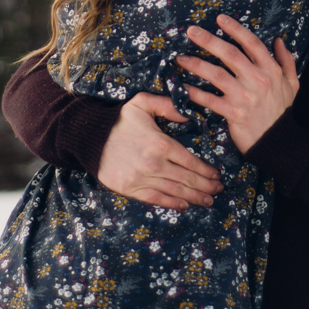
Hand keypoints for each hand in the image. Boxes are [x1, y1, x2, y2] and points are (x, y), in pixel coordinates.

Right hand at [96, 92, 222, 210]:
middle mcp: (153, 163)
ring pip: (175, 191)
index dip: (206, 170)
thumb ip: (168, 106)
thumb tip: (189, 116)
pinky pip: (156, 199)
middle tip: (219, 189)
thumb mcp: (143, 103)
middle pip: (187, 179)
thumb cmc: (119, 120)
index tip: (217, 174)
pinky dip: (172, 204)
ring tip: (209, 200)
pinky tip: (185, 205)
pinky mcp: (130, 189)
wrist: (89, 137)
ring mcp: (141, 178)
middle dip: (206, 186)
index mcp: (160, 143)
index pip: (190, 161)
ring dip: (195, 197)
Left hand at [177, 14, 299, 154]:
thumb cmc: (282, 112)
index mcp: (271, 70)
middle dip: (209, 40)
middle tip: (191, 30)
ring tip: (181, 58)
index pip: (252, 43)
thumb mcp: (292, 85)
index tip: (220, 18)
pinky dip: (195, 93)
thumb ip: (287, 61)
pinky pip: (210, 100)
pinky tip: (182, 87)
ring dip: (197, 64)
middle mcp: (258, 80)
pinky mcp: (234, 113)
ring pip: (216, 74)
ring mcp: (245, 96)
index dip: (235, 29)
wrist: (279, 142)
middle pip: (230, 54)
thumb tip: (279, 41)